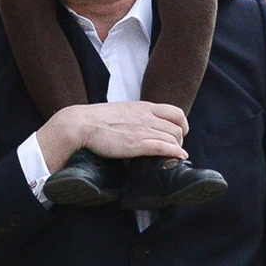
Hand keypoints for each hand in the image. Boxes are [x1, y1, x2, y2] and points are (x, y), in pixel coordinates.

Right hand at [36, 101, 188, 173]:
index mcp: (144, 107)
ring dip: (177, 149)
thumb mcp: (123, 111)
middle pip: (177, 128)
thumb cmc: (98, 119)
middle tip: (174, 149)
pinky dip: (175, 153)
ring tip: (174, 157)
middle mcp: (147, 116)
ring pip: (173, 138)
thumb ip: (135, 117)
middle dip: (180, 140)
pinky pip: (164, 147)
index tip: (179, 134)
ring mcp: (143, 130)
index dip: (182, 124)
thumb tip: (140, 127)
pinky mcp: (137, 144)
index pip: (176, 112)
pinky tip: (179, 158)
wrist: (83, 123)